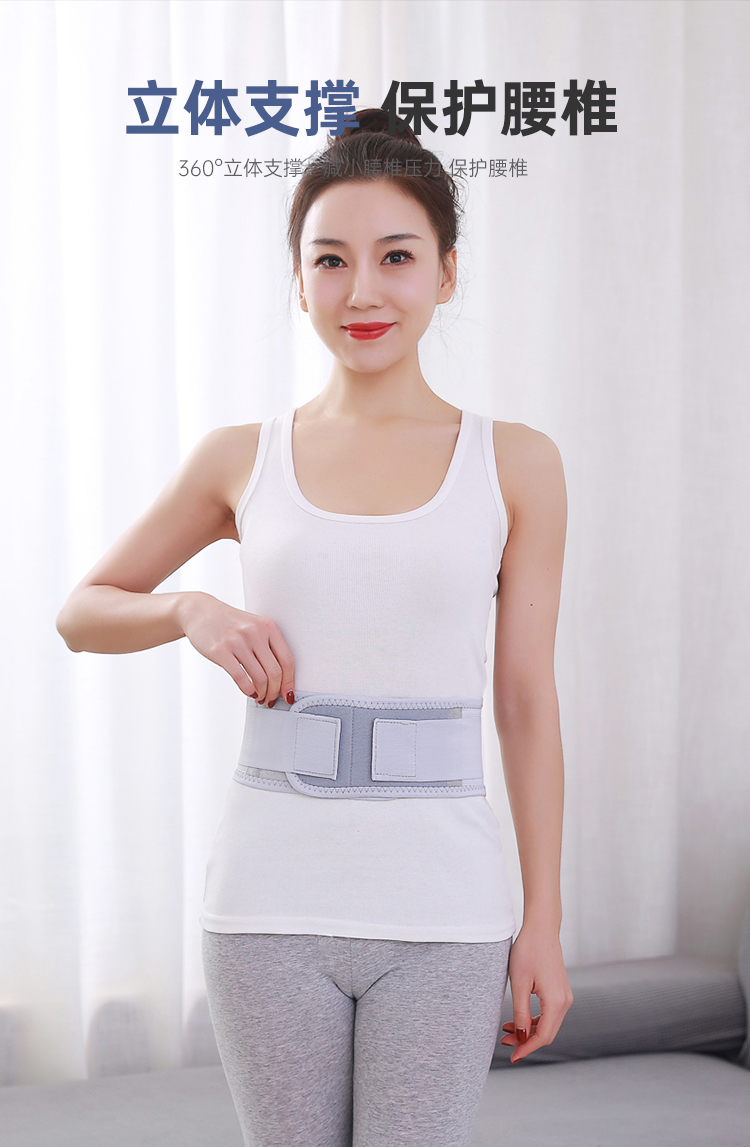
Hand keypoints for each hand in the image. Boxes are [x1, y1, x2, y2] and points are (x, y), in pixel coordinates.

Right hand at [179, 592, 294, 705]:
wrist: (200, 611)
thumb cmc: (228, 622)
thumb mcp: (254, 626)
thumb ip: (267, 646)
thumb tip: (279, 677)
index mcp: (268, 626)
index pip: (287, 660)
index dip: (290, 682)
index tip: (288, 694)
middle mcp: (255, 633)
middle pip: (275, 672)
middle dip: (275, 691)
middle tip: (272, 699)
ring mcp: (238, 642)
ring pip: (259, 677)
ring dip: (262, 693)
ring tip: (260, 697)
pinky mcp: (221, 651)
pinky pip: (241, 677)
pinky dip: (248, 690)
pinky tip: (249, 692)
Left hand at [499, 922, 573, 1063]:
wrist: (541, 928)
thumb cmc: (528, 951)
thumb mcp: (519, 983)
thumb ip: (521, 1013)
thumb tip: (522, 1037)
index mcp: (556, 1001)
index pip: (543, 1036)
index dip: (527, 1048)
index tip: (512, 1057)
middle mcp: (565, 1001)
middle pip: (547, 1033)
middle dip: (526, 1041)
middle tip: (505, 1043)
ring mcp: (564, 996)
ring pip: (548, 1024)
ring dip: (529, 1031)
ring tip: (507, 1031)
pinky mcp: (560, 990)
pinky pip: (549, 1013)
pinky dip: (534, 1020)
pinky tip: (518, 1019)